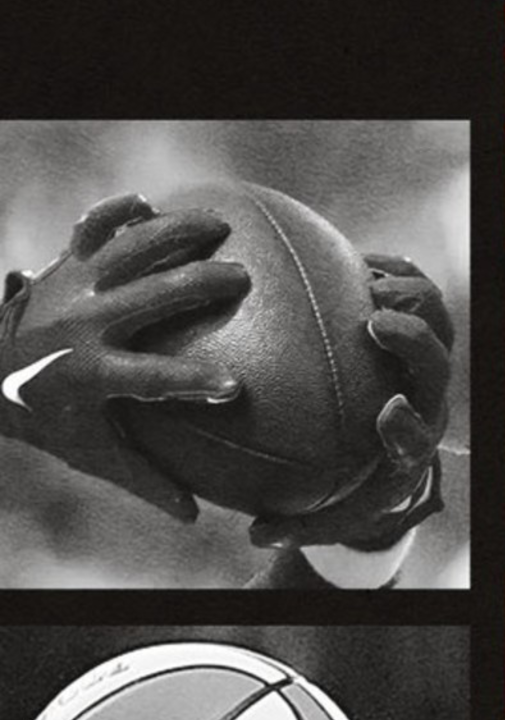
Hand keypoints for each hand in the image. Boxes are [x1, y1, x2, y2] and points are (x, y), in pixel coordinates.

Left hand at [0, 193, 253, 520]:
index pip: (152, 379)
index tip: (233, 388)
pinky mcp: (66, 264)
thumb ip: (145, 479)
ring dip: (176, 233)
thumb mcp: (91, 452)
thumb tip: (196, 516)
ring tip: (220, 226)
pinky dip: (115, 213)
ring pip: (130, 250)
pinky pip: (92, 229)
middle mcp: (84, 324)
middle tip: (242, 281)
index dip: (192, 383)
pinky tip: (147, 204)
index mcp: (92, 372)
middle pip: (151, 297)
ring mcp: (74, 286)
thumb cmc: (47, 416)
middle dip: (199, 285)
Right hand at [250, 253, 452, 550]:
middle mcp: (426, 396)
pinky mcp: (419, 323)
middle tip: (376, 322)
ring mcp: (425, 358)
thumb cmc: (358, 484)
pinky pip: (416, 285)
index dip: (407, 424)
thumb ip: (299, 524)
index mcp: (407, 443)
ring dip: (408, 296)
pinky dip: (393, 269)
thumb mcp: (333, 512)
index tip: (386, 411)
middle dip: (414, 342)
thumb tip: (255, 533)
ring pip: (437, 318)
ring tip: (365, 279)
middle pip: (436, 363)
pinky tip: (353, 258)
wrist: (394, 446)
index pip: (416, 436)